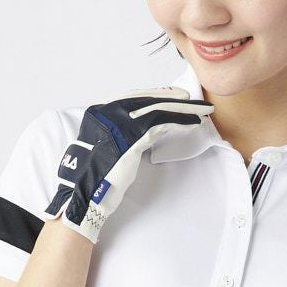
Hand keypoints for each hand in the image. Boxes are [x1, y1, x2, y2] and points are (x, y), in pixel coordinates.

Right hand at [42, 86, 214, 243]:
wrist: (86, 192)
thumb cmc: (96, 174)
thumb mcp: (106, 143)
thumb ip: (120, 130)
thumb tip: (144, 124)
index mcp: (99, 110)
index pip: (134, 95)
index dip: (157, 94)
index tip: (174, 94)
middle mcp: (108, 111)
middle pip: (148, 99)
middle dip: (174, 98)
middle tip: (193, 100)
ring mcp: (119, 123)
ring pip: (158, 109)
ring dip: (183, 110)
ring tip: (200, 112)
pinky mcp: (133, 138)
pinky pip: (162, 125)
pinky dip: (180, 123)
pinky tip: (192, 124)